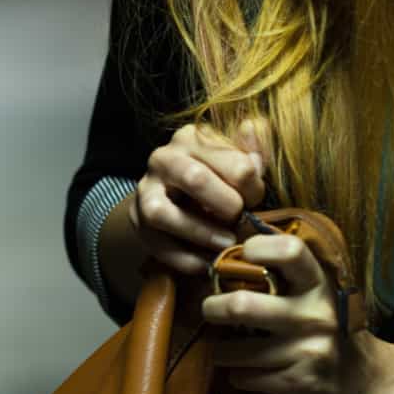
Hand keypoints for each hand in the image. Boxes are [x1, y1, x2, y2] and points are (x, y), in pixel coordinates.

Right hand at [128, 119, 267, 275]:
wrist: (172, 194)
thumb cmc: (215, 175)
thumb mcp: (236, 156)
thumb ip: (253, 148)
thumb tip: (253, 129)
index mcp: (192, 138)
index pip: (232, 161)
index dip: (252, 187)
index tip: (256, 200)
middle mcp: (163, 159)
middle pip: (194, 179)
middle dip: (225, 205)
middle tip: (241, 220)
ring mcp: (145, 191)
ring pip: (162, 213)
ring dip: (200, 233)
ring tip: (225, 243)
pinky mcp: (137, 221)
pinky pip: (157, 245)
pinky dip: (184, 259)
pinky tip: (206, 264)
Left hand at [203, 231, 386, 393]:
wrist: (367, 383)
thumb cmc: (332, 330)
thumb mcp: (320, 295)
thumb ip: (287, 275)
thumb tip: (232, 251)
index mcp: (319, 284)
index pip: (289, 251)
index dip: (257, 248)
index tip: (241, 256)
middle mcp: (315, 314)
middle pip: (243, 305)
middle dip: (214, 308)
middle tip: (209, 309)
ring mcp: (308, 351)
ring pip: (236, 350)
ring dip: (221, 350)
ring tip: (225, 347)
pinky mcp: (299, 384)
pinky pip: (245, 377)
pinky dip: (238, 375)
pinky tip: (246, 371)